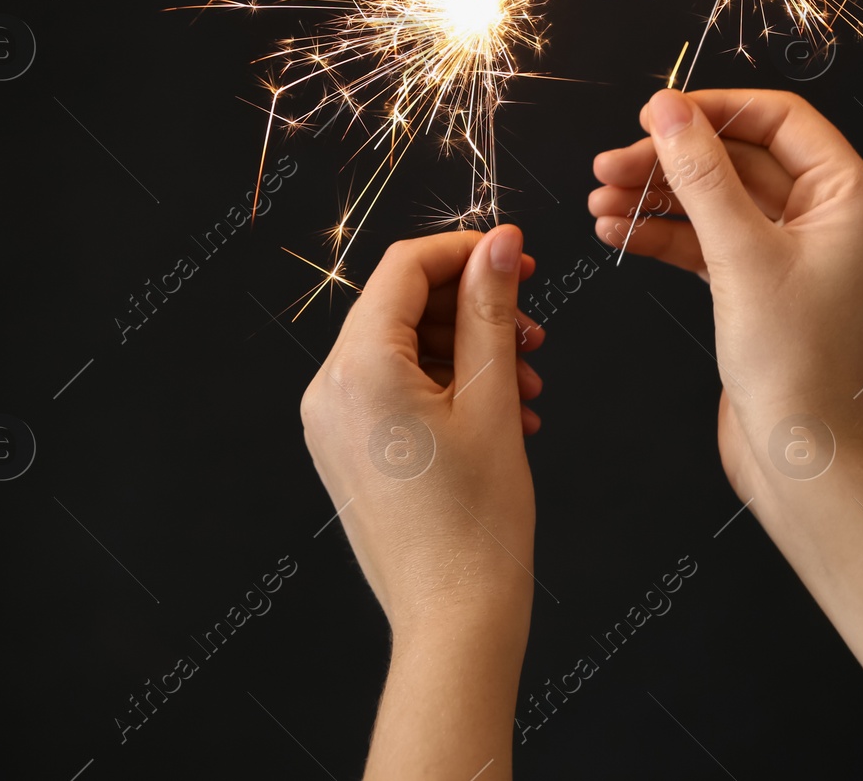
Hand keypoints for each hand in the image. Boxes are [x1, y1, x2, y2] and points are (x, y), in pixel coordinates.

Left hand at [300, 226, 547, 642]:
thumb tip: (499, 242)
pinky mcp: (347, 451)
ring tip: (525, 386)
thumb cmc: (475, 525)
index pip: (405, 267)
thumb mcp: (493, 399)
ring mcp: (332, 424)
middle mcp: (329, 390)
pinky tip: (501, 415)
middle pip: (403, 307)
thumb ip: (492, 309)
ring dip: (470, 353)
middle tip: (533, 331)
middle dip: (474, 310)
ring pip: (405, 350)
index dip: (467, 251)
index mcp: (358, 369)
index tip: (517, 259)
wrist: (455, 619)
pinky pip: (396, 391)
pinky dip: (448, 388)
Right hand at [589, 89, 862, 500]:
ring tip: (599, 203)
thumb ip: (701, 176)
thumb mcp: (741, 256)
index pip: (780, 121)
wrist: (802, 460)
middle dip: (671, 162)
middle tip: (607, 166)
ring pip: (719, 204)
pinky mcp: (763, 291)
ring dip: (658, 200)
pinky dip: (666, 238)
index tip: (652, 114)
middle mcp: (831, 220)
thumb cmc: (797, 365)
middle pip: (740, 161)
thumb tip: (669, 111)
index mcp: (851, 198)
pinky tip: (618, 232)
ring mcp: (796, 257)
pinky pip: (711, 245)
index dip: (713, 111)